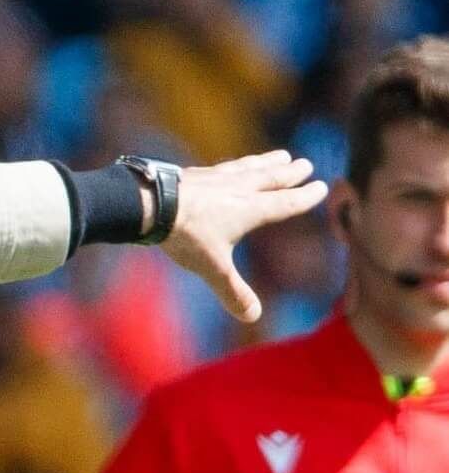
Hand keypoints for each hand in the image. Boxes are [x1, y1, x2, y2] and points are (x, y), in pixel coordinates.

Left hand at [160, 150, 326, 322]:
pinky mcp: (194, 174)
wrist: (150, 204)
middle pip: (270, 178)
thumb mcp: (213, 267)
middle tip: (305, 164)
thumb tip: (252, 317)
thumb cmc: (185, 235)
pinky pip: (222, 167)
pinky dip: (234, 165)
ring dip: (266, 162)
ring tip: (280, 155)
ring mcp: (215, 178)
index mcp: (250, 209)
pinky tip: (229, 166)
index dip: (304, 196)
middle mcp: (237, 189)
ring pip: (248, 167)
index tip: (321, 186)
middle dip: (290, 173)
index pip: (285, 202)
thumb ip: (232, 291)